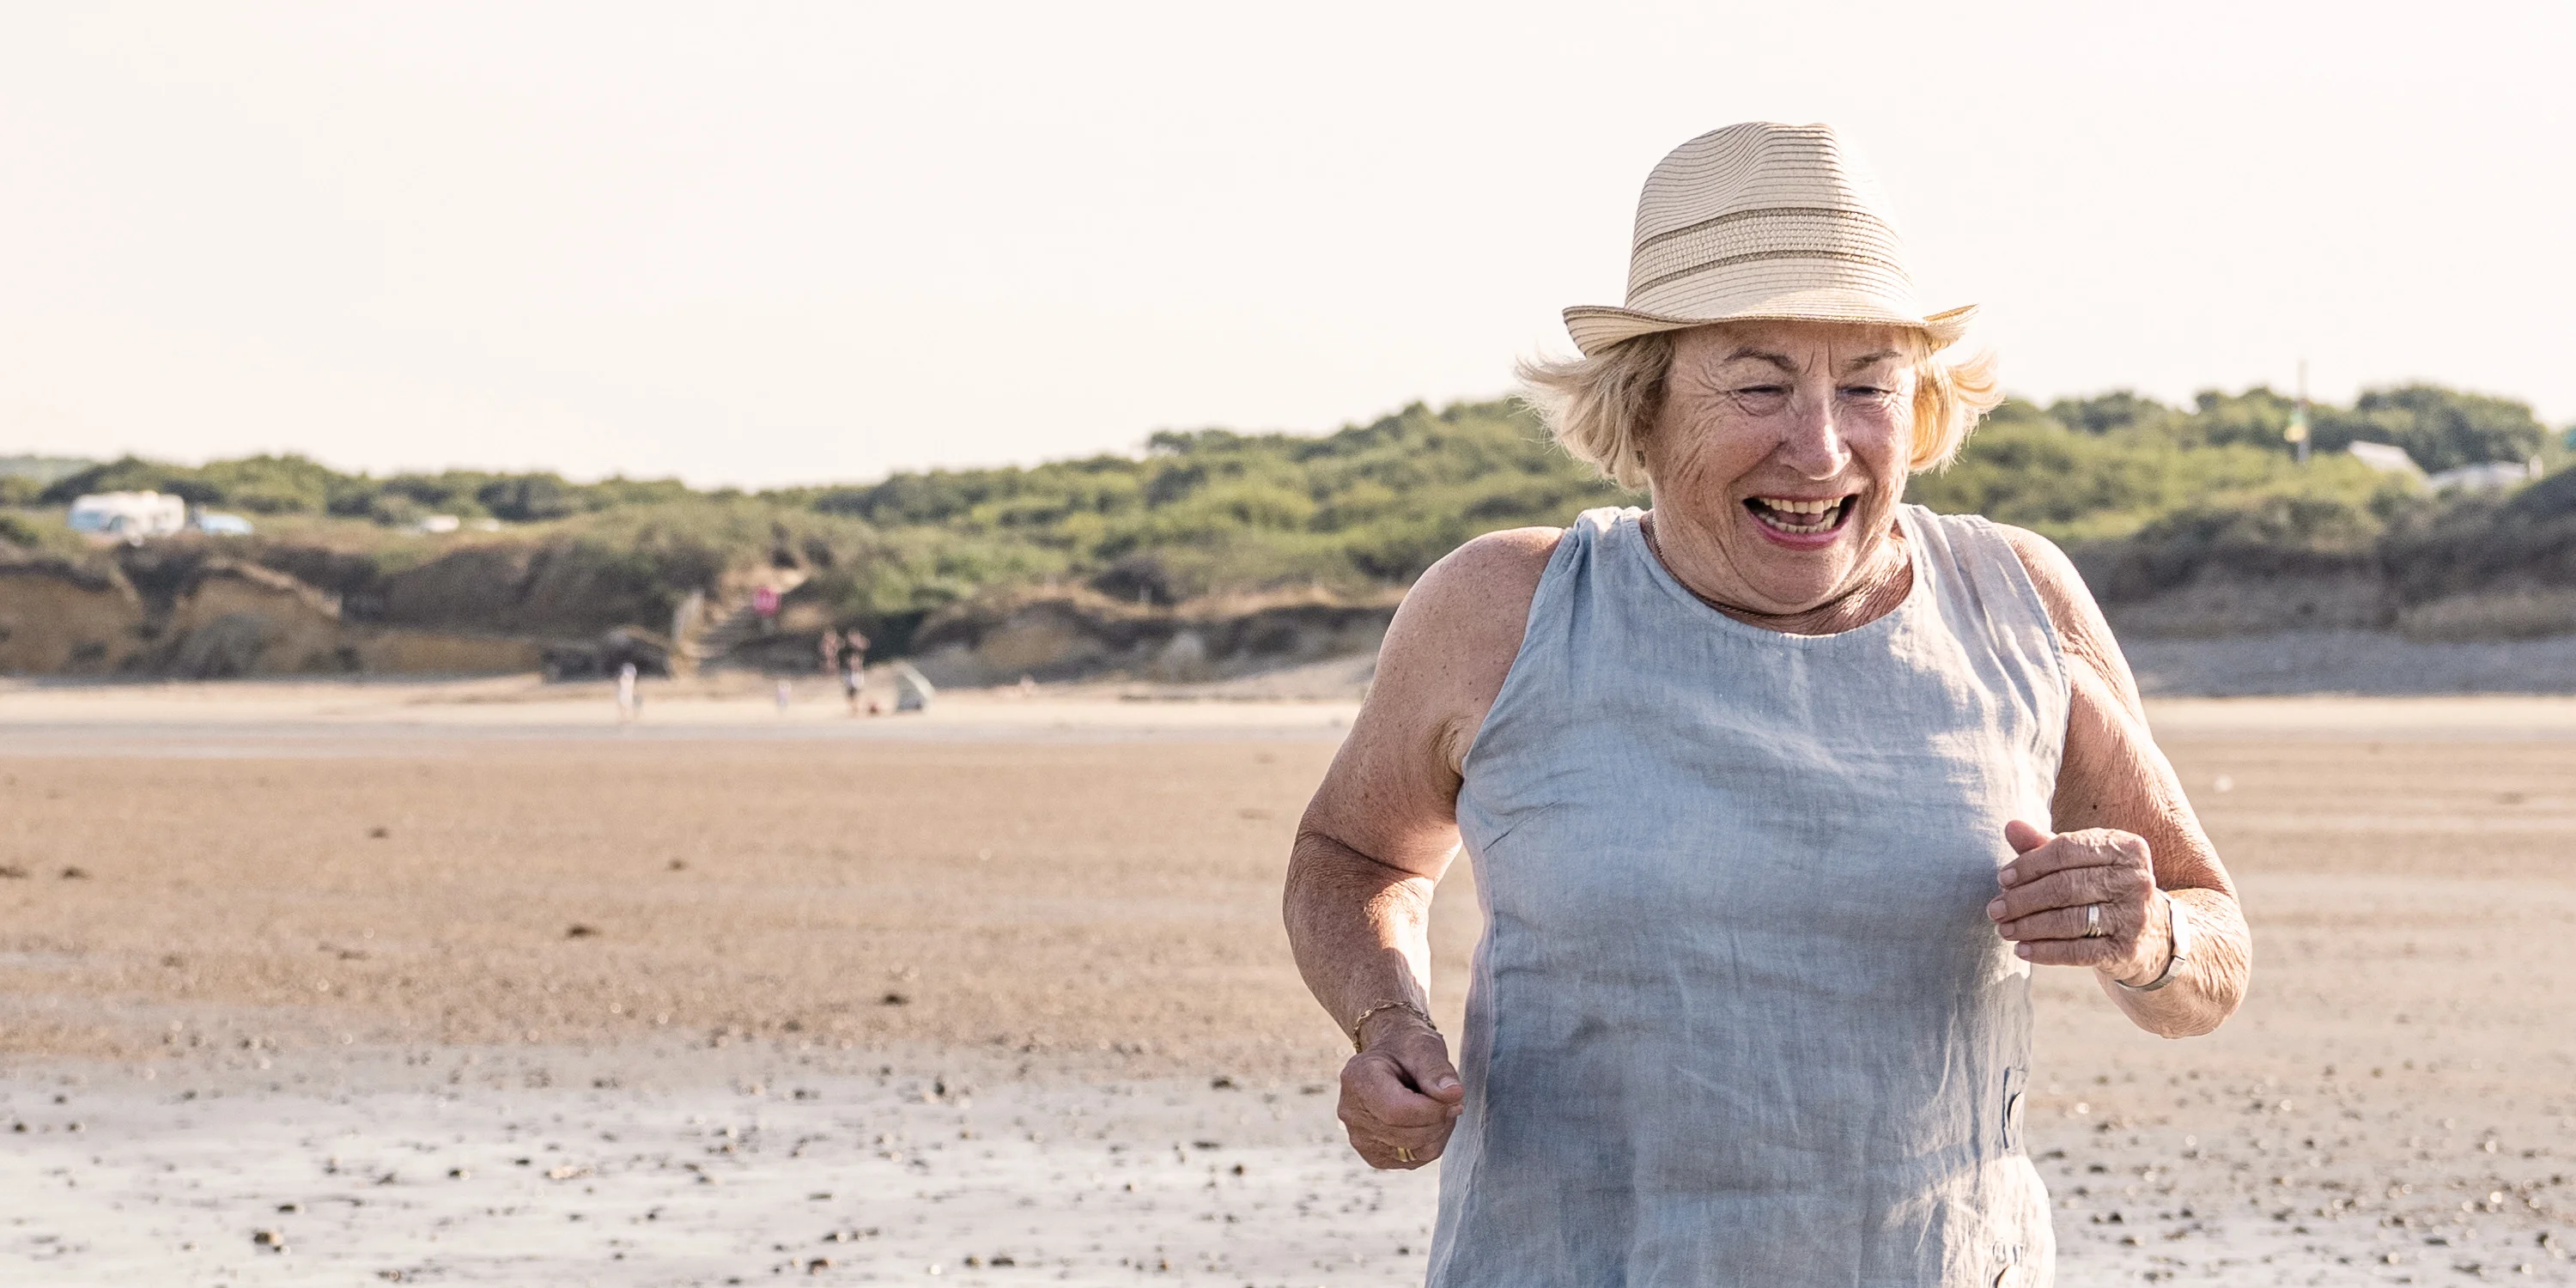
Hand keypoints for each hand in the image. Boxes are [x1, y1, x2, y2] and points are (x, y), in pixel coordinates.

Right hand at [1338, 1014, 1462, 1169]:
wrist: (1393, 1057)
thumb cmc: (1408, 1048)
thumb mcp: (1425, 1046)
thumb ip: (1438, 1071)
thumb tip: (1454, 1095)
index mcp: (1357, 1079)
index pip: (1397, 1111)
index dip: (1433, 1109)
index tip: (1453, 1095)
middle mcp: (1351, 1113)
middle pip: (1408, 1135)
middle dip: (1439, 1119)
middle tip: (1449, 1097)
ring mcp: (1359, 1137)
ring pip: (1415, 1151)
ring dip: (1438, 1130)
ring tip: (1436, 1105)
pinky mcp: (1374, 1155)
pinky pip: (1414, 1160)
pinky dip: (1431, 1142)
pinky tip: (1427, 1120)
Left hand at [1989, 820, 2169, 984]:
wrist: (2148, 934)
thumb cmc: (2102, 888)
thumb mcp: (2080, 862)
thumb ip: (2044, 845)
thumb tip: (2010, 826)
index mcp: (2125, 847)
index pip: (2067, 850)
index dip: (2029, 864)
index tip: (2001, 879)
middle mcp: (2136, 880)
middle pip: (2065, 887)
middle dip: (2023, 899)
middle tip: (1995, 909)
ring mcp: (2135, 916)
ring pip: (2069, 921)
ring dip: (2029, 926)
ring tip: (2003, 930)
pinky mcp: (2127, 950)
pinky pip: (2078, 952)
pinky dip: (2045, 951)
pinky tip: (2022, 950)